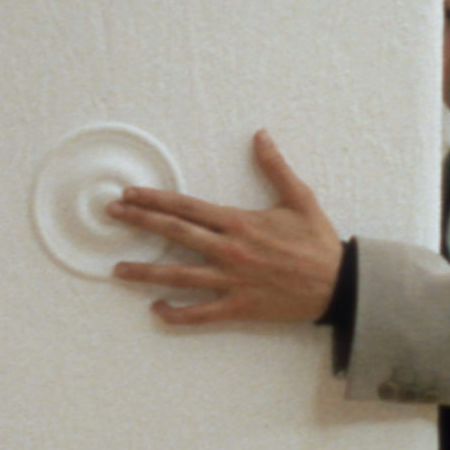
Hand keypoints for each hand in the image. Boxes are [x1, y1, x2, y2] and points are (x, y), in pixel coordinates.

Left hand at [107, 130, 342, 326]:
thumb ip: (275, 167)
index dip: (156, 199)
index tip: (130, 194)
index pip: (188, 207)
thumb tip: (261, 135)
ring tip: (117, 269)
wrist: (338, 284)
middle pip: (175, 233)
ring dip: (146, 272)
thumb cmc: (318, 241)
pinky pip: (200, 313)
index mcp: (239, 222)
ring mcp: (231, 280)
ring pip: (179, 276)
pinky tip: (156, 309)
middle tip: (111, 215)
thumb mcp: (300, 198)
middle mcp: (230, 250)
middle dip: (140, 222)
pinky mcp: (239, 307)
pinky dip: (176, 313)